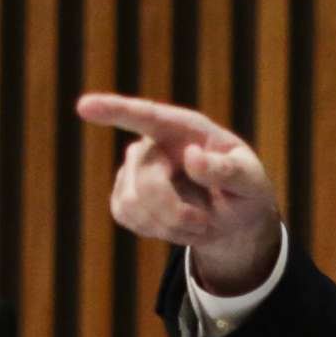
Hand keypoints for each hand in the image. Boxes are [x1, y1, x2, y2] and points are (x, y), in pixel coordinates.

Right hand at [76, 92, 282, 293]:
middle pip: (145, 183)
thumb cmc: (244, 191)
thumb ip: (228, 170)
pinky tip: (175, 225)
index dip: (115, 110)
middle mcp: (153, 143)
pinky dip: (155, 231)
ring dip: (167, 226)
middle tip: (204, 225)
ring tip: (194, 224)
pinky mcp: (123, 194)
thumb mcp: (251, 182)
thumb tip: (191, 157)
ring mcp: (134, 168)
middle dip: (174, 214)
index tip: (84, 106)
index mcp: (185, 129)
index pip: (147, 116)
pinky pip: (125, 216)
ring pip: (131, 205)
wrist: (231, 219)